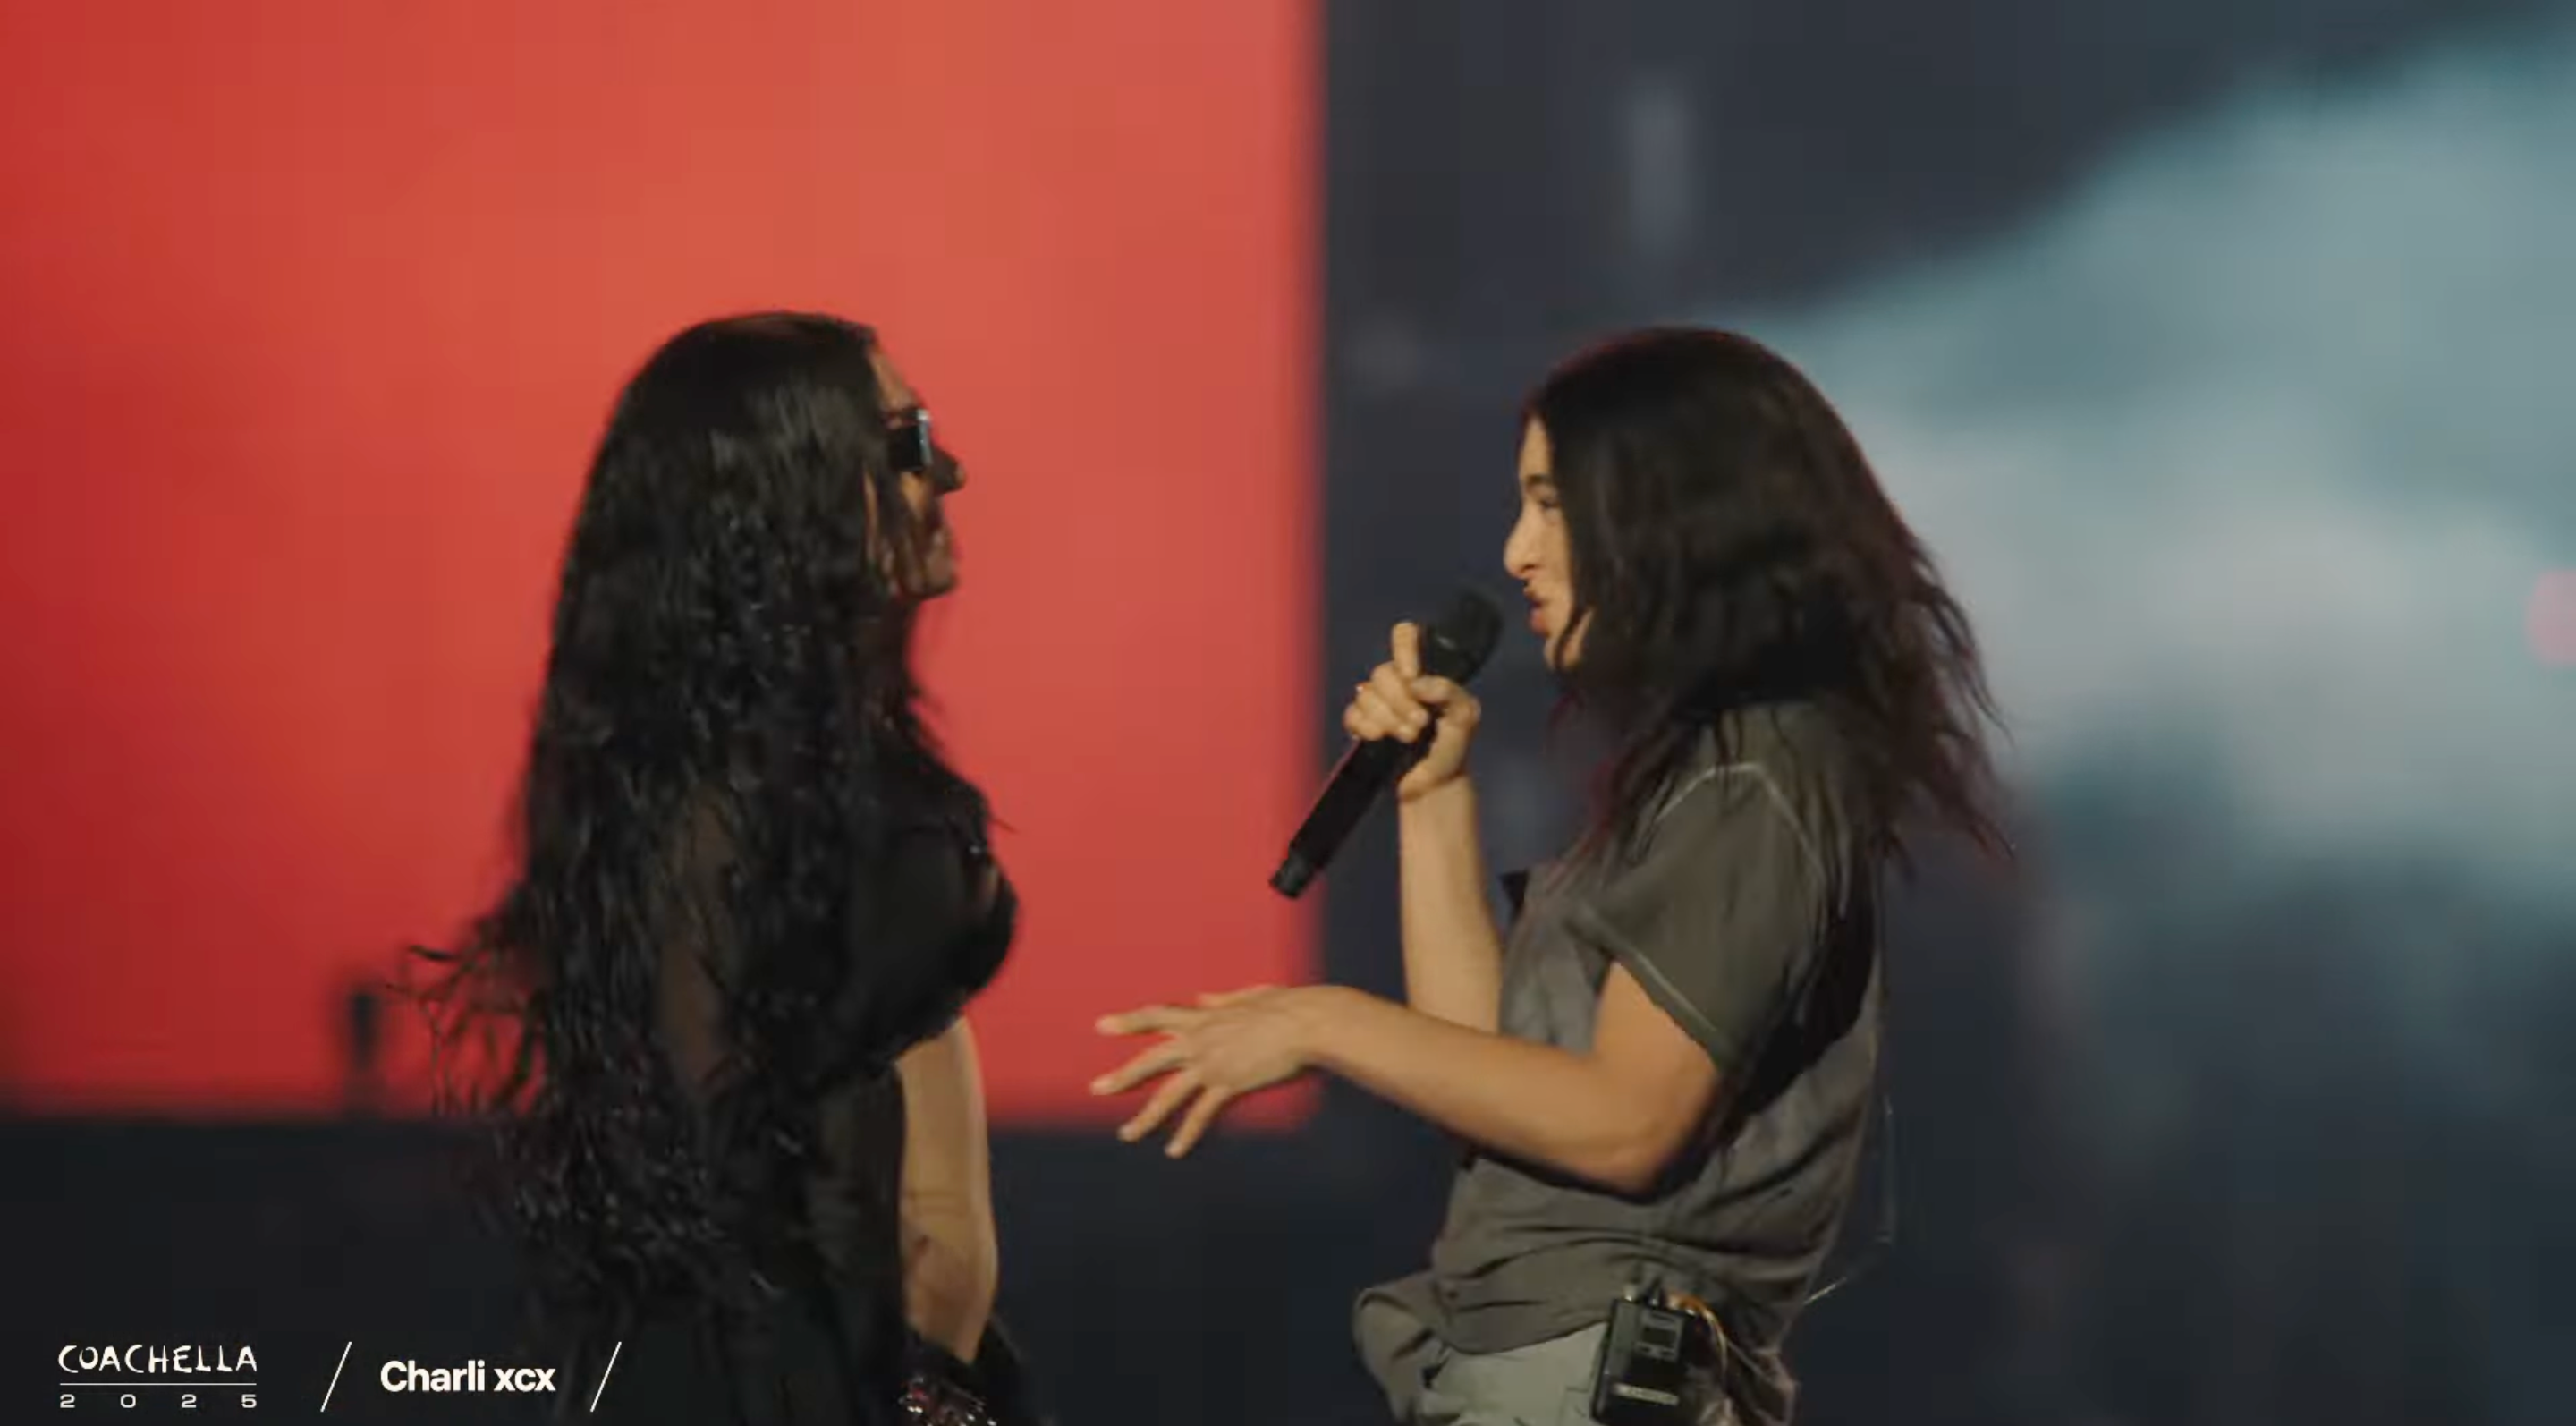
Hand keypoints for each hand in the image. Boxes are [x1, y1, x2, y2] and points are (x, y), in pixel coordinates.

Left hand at [1089, 985, 1327, 1156]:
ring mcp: (1211, 1064)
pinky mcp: (1228, 1084)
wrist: (1306, 1022)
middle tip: (1096, 1089)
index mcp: (1204, 1017)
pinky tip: (1174, 1151)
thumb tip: (1204, 998)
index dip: (1128, 1021)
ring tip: (1127, 1134)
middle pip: (1151, 1061)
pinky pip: (1201, 1115)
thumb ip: (1222, 1000)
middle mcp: (1200, 1041)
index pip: (1156, 1016)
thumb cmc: (1287, 1005)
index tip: (1101, 1026)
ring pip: (1168, 1095)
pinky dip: (1186, 1134)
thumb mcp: (1249, 996)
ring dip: (1145, 1117)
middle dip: (1122, 1076)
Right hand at [1342, 622, 1482, 801]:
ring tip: (1406, 738)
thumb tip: (1415, 682)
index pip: (1406, 636)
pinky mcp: (1362, 725)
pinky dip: (1364, 726)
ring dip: (1387, 718)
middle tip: (1419, 724)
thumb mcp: (1465, 716)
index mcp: (1423, 671)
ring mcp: (1378, 703)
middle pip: (1382, 672)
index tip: (1412, 676)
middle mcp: (1398, 682)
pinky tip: (1379, 738)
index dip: (1403, 649)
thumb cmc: (1452, 746)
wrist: (1434, 784)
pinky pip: (1352, 714)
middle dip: (1399, 701)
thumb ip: (1447, 691)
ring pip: (1365, 694)